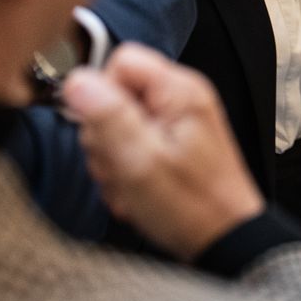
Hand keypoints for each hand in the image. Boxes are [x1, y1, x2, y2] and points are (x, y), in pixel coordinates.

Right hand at [62, 44, 263, 260]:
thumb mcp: (141, 161)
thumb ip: (108, 117)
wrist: (223, 239)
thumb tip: (77, 80)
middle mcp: (178, 100)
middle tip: (123, 167)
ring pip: (115, 126)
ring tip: (133, 184)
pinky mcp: (167, 145)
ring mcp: (173, 124)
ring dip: (113, 161)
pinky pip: (126, 149)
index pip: (121, 61)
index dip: (103, 94)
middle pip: (113, 96)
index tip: (108, 132)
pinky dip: (124, 173)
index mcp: (179, 91)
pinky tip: (138, 192)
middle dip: (105, 137)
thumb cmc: (191, 206)